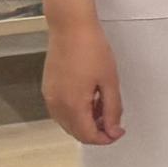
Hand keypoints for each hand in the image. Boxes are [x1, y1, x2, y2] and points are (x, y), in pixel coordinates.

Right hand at [42, 17, 122, 147]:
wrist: (70, 28)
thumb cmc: (92, 50)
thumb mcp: (110, 82)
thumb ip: (112, 110)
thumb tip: (113, 131)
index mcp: (72, 105)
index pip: (87, 136)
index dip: (105, 139)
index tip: (119, 131)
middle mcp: (56, 104)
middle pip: (76, 132)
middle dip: (96, 132)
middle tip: (115, 121)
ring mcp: (50, 96)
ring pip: (68, 123)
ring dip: (86, 123)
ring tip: (104, 107)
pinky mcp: (48, 88)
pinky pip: (61, 111)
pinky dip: (76, 113)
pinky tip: (90, 101)